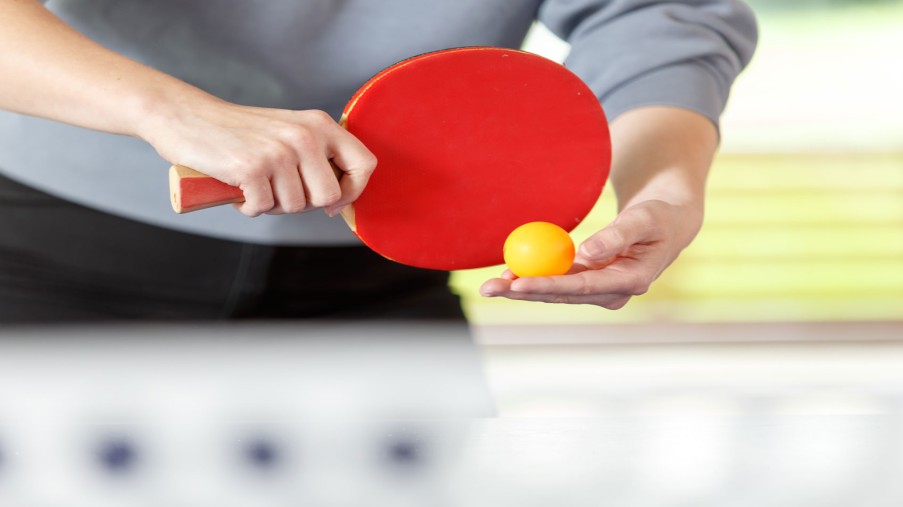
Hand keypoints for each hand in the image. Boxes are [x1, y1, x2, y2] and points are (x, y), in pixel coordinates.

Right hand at [141, 96, 376, 216]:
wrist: (187, 117)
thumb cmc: (239, 133)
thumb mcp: (288, 132)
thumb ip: (317, 156)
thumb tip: (340, 200)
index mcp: (319, 124)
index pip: (365, 164)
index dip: (353, 191)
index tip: (333, 201)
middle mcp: (304, 135)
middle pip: (328, 197)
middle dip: (303, 204)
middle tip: (277, 190)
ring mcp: (279, 152)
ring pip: (294, 207)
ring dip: (271, 205)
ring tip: (254, 182)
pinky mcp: (252, 168)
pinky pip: (263, 208)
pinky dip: (248, 207)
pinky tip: (238, 189)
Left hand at [479, 106, 717, 309]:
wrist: (668, 224)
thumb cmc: (658, 217)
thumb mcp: (643, 218)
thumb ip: (617, 235)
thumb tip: (586, 253)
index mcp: (630, 282)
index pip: (580, 287)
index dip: (546, 286)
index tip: (517, 282)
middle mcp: (612, 294)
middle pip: (560, 296)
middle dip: (522, 294)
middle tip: (489, 288)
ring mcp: (599, 291)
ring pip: (554, 292)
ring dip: (521, 289)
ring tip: (489, 284)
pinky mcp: (589, 282)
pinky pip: (556, 281)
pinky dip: (532, 277)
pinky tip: (507, 274)